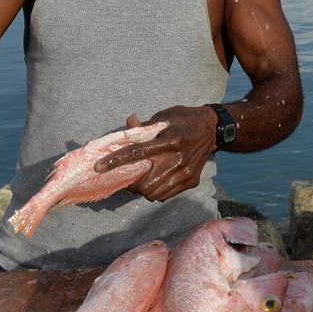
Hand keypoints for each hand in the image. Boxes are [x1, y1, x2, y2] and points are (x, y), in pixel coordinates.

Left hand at [93, 106, 217, 202]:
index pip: (138, 153)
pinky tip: (156, 180)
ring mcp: (187, 172)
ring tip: (142, 179)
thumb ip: (145, 127)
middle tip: (128, 177)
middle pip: (145, 183)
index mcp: (171, 140)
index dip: (115, 161)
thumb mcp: (165, 116)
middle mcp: (180, 159)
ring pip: (154, 194)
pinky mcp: (192, 181)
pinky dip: (155, 191)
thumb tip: (127, 125)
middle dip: (132, 183)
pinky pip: (165, 195)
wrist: (213, 128)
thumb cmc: (185, 119)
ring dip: (142, 189)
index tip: (98, 167)